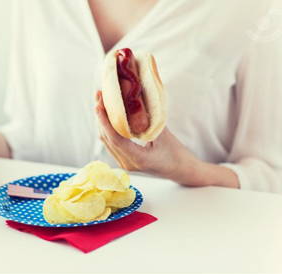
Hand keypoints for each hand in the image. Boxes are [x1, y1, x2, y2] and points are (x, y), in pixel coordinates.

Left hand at [95, 91, 238, 187]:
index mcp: (138, 159)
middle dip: (100, 116)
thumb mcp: (165, 134)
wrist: (182, 171)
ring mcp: (124, 164)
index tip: (99, 104)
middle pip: (107, 138)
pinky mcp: (124, 161)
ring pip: (106, 140)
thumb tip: (137, 98)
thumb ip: (150, 119)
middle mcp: (127, 163)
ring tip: (101, 100)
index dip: (105, 121)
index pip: (115, 139)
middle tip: (99, 95)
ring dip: (102, 121)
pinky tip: (107, 114)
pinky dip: (108, 128)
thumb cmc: (177, 154)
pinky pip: (111, 143)